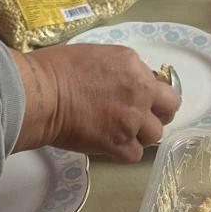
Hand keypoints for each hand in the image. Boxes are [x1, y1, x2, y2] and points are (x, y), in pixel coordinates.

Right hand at [11, 43, 179, 161]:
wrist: (40, 94)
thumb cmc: (54, 70)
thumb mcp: (95, 56)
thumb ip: (117, 71)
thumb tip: (121, 84)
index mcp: (133, 65)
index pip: (157, 82)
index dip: (149, 93)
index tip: (135, 98)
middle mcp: (140, 91)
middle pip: (169, 108)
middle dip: (158, 113)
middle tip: (141, 119)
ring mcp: (132, 119)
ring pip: (155, 134)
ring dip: (141, 135)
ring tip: (121, 134)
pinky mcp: (119, 144)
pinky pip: (136, 155)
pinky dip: (125, 153)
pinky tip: (110, 147)